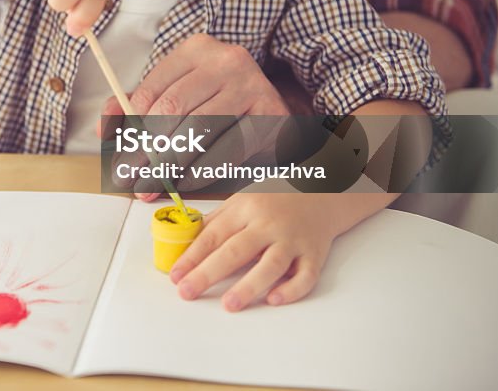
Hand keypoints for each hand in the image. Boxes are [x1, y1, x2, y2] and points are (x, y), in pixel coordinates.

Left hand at [99, 34, 290, 196]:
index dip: (129, 130)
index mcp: (195, 49)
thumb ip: (136, 107)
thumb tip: (103, 128)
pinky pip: (228, 149)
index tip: (120, 160)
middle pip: (172, 110)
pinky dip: (201, 170)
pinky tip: (185, 182)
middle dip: (146, 151)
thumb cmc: (216, 103)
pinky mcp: (270, 114)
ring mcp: (252, 85)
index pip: (150, 92)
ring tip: (151, 186)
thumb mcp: (176, 94)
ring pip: (198, 131)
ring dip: (170, 165)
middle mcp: (226, 60)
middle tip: (131, 180)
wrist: (273, 110)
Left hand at [169, 193, 345, 310]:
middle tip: (187, 292)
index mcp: (245, 209)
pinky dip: (292, 289)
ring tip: (229, 305)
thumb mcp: (241, 202)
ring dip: (249, 285)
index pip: (213, 235)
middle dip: (208, 273)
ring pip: (271, 264)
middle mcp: (268, 224)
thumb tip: (185, 245)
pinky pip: (306, 275)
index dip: (192, 256)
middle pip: (236, 250)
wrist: (321, 193)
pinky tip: (274, 299)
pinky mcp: (314, 254)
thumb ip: (215, 222)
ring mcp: (293, 240)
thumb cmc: (273, 201)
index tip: (176, 276)